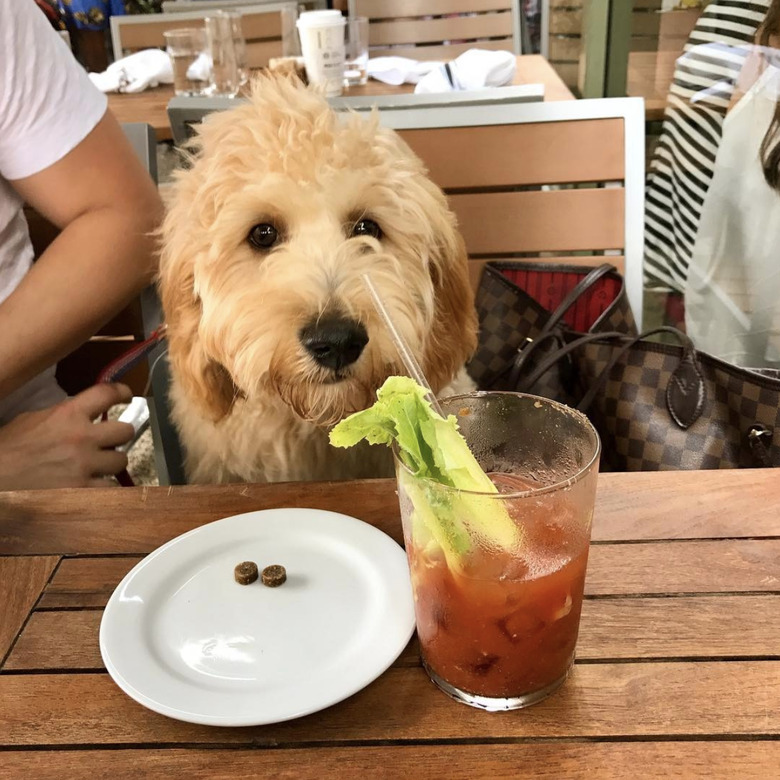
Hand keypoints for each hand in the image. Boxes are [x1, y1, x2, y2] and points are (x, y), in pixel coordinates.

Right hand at [0, 383, 134, 489]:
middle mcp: (81, 437)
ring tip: (99, 466)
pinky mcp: (82, 490)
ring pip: (121, 461)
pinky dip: (103, 487)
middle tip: (110, 441)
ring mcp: (84, 465)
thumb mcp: (32, 420)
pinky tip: (92, 486)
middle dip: (119, 436)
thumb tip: (81, 414)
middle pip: (125, 431)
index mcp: (67, 414)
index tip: (126, 395)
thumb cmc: (8, 449)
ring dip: (112, 463)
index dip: (121, 392)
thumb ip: (61, 415)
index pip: (105, 394)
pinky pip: (110, 487)